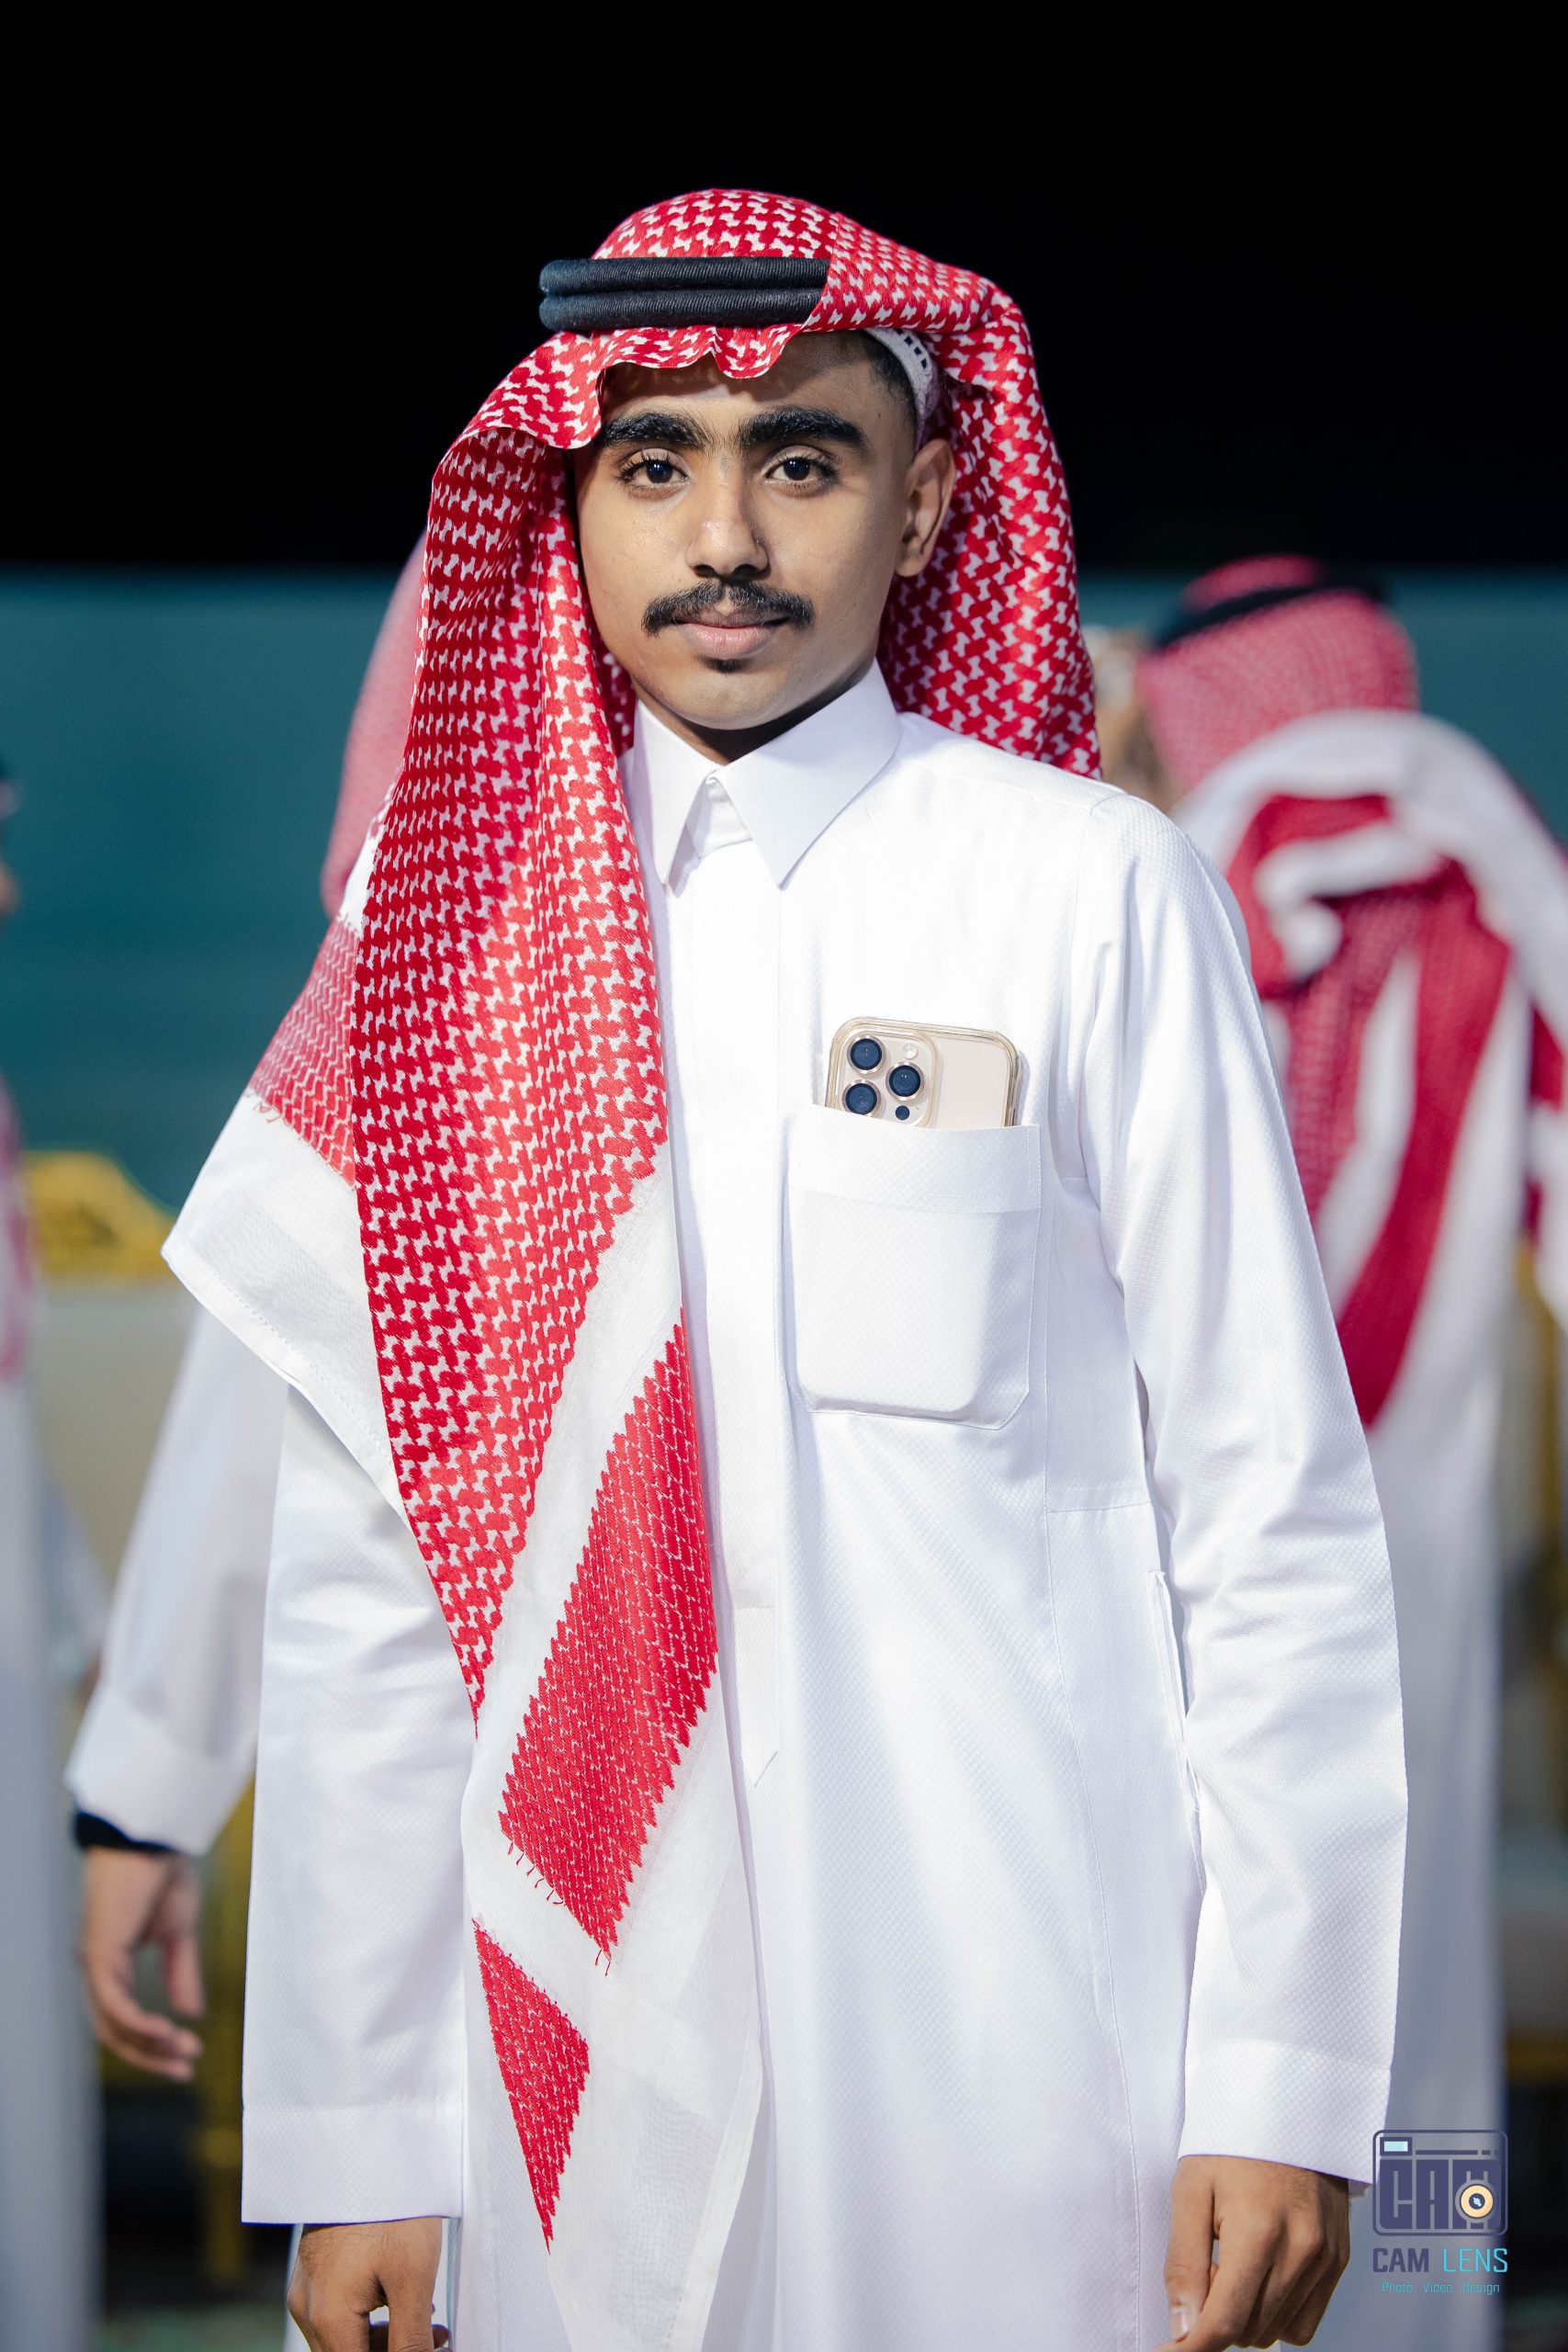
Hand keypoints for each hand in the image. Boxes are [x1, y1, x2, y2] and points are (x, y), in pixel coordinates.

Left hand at [77, 1847, 203, 2079]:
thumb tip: (188, 2011)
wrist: (153, 1836)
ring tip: (184, 2051)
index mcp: (112, 1963)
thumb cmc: (162, 1874)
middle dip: (151, 2056)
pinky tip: (166, 2031)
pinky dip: (138, 2024)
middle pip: (115, 2033)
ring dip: (149, 2045)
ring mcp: (94, 1963)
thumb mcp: (179, 1932)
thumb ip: (180, 1971)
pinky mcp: (98, 1954)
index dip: (154, 2044)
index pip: (125, 2020)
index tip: (189, 2056)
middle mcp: (96, 1969)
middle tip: (186, 2070)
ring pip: (112, 2026)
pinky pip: (113, 2005)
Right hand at [288, 2220, 449, 2350]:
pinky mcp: (315, 2266)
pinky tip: (404, 2301)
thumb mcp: (412, 2279)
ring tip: (431, 2325)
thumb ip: (411, 2340)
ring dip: (386, 2341)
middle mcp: (306, 2307)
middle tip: (440, 2340)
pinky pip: (338, 2312)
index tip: (436, 2351)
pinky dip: (371, 2318)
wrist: (368, 2145)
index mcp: (327, 2318)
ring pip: (343, 2339)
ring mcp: (306, 2285)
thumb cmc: (392, 2207)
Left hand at [1155, 2155, 1349, 2347]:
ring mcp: (1325, 2258)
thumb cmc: (1233, 2142)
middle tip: (1207, 2269)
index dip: (1191, 2346)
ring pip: (1277, 2331)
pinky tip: (1261, 2275)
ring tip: (1234, 2262)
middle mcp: (1300, 2251)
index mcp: (1258, 2232)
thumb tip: (1182, 2327)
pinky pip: (1306, 2321)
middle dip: (1216, 2316)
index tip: (1167, 2351)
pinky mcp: (1339, 2260)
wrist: (1287, 2106)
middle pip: (1249, 2331)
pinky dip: (1277, 2314)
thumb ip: (1184, 2263)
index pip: (1225, 2322)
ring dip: (1246, 2315)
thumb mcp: (1191, 2190)